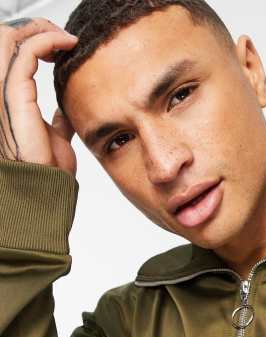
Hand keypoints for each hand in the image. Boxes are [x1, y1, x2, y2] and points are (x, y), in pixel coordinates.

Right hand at [0, 17, 77, 175]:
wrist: (47, 187)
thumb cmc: (48, 168)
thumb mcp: (54, 136)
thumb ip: (56, 120)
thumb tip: (65, 111)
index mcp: (9, 98)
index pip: (10, 52)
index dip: (34, 40)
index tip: (63, 46)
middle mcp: (0, 91)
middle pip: (5, 38)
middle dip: (36, 28)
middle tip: (65, 38)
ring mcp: (3, 92)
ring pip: (9, 38)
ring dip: (41, 31)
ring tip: (67, 39)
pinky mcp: (14, 95)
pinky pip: (25, 53)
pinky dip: (47, 41)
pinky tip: (66, 46)